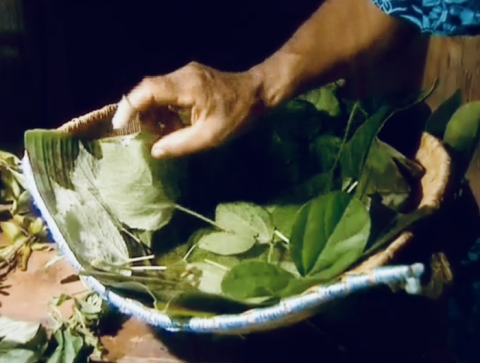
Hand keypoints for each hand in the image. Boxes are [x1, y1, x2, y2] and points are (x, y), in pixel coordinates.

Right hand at [112, 62, 264, 158]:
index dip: (129, 107)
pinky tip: (174, 124)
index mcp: (186, 86)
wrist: (260, 93)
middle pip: (148, 90)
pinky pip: (168, 91)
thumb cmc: (239, 116)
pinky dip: (165, 109)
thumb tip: (154, 151)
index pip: (147, 91)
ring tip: (165, 133)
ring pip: (157, 91)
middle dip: (142, 113)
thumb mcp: (210, 136)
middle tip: (146, 135)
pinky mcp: (190, 77)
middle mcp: (182, 74)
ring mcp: (186, 74)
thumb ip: (179, 144)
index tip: (120, 126)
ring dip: (155, 112)